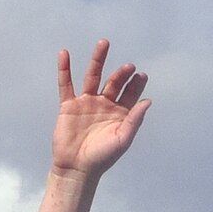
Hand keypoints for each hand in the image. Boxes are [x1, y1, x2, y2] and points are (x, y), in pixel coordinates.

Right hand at [52, 40, 150, 180]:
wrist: (77, 168)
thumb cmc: (102, 157)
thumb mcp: (122, 139)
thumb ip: (134, 120)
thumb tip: (148, 101)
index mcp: (119, 114)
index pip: (130, 94)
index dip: (135, 84)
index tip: (141, 75)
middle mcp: (104, 105)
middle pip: (113, 82)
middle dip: (121, 73)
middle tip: (128, 66)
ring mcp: (86, 103)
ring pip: (92, 76)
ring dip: (97, 60)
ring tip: (104, 44)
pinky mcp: (68, 105)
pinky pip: (65, 84)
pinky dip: (64, 69)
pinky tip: (64, 54)